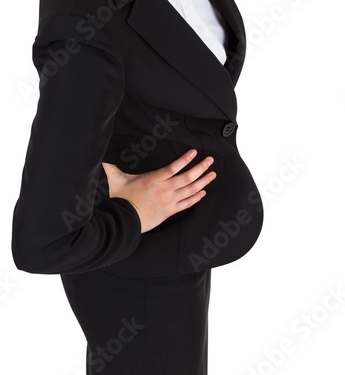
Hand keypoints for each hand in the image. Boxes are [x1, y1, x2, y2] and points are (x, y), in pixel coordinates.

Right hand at [101, 149, 216, 232]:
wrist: (123, 222)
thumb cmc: (120, 200)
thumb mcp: (115, 180)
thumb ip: (111, 166)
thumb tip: (102, 157)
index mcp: (152, 179)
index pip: (173, 167)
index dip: (185, 160)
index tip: (194, 152)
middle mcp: (163, 189)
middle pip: (187, 178)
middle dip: (200, 168)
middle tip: (210, 161)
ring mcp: (168, 201)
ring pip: (190, 190)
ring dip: (203, 182)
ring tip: (212, 174)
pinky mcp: (169, 211)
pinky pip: (187, 204)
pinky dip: (196, 198)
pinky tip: (203, 192)